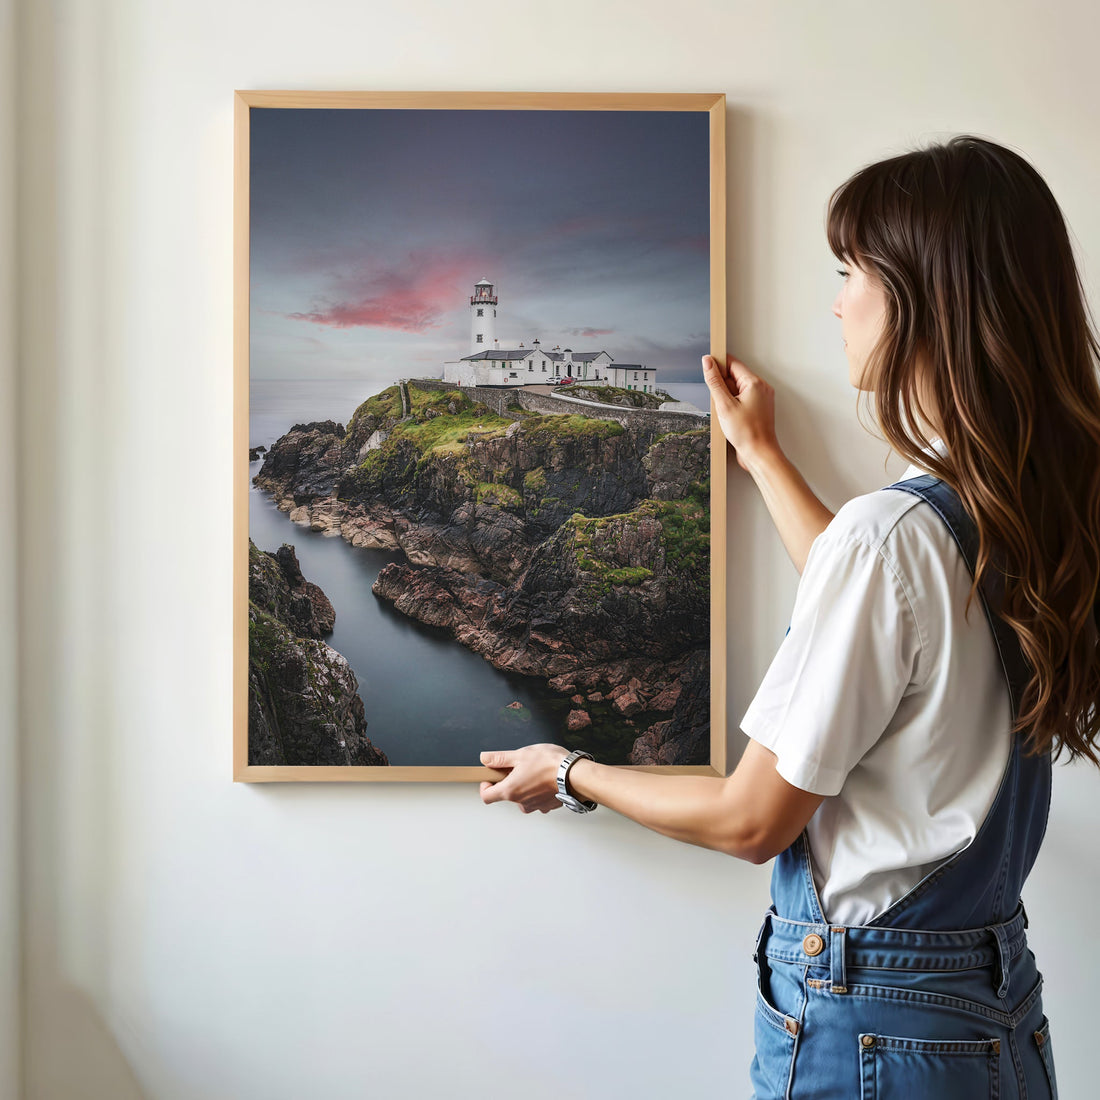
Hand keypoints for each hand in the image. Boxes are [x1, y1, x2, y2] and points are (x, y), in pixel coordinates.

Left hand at [479, 744, 568, 813]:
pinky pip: (537, 799)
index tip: (491, 776)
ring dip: (524, 786)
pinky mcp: (548, 805)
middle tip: (518, 767)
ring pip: (523, 797)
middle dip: (509, 781)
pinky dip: (538, 790)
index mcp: (510, 790)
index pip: (486, 796)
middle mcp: (521, 802)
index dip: (485, 786)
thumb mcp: (520, 755)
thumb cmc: (550, 764)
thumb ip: (499, 758)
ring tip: (534, 771)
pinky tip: (545, 778)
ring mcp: (535, 806)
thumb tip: (485, 758)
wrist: (575, 775)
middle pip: (506, 795)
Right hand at [701, 354, 780, 471]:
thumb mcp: (724, 405)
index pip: (733, 363)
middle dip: (722, 386)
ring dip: (727, 397)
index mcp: (755, 383)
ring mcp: (761, 398)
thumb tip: (708, 362)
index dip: (718, 365)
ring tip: (726, 413)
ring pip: (737, 389)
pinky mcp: (758, 408)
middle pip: (735, 376)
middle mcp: (761, 388)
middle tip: (719, 402)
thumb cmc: (747, 433)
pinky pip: (742, 399)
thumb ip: (714, 381)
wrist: (759, 454)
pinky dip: (732, 405)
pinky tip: (730, 417)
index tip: (707, 368)